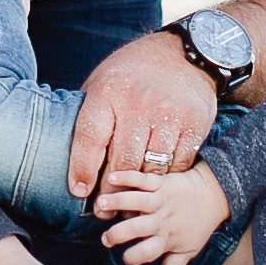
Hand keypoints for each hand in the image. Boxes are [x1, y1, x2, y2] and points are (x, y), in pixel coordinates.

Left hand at [70, 30, 217, 201]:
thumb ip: (91, 115)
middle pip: (121, 160)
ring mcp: (169, 115)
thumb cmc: (134, 72)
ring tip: (127, 206)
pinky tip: (155, 186)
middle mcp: (139, 103)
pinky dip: (165, 179)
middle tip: (103, 211)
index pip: (91, 137)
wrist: (186, 53)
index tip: (79, 191)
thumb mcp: (104, 81)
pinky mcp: (194, 125)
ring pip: (150, 168)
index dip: (82, 168)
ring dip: (138, 192)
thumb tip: (72, 157)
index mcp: (109, 92)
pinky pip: (177, 164)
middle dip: (110, 192)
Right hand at [95, 166, 230, 264]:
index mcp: (167, 238)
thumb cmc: (199, 225)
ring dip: (117, 201)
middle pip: (137, 228)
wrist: (213, 195)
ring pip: (136, 200)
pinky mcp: (161, 182)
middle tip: (105, 238)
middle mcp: (162, 220)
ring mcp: (161, 200)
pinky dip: (127, 177)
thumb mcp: (189, 249)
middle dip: (118, 233)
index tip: (124, 257)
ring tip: (101, 204)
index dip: (134, 257)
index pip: (148, 251)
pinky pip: (142, 179)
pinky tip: (112, 176)